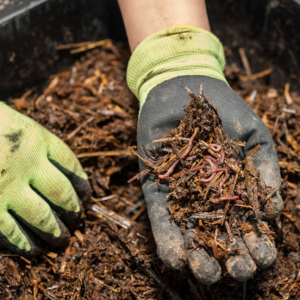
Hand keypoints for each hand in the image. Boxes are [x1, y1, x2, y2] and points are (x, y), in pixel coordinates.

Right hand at [0, 102, 90, 256]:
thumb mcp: (10, 120)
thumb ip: (31, 142)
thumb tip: (54, 168)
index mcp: (36, 138)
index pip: (70, 164)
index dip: (81, 183)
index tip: (86, 194)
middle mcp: (27, 164)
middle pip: (62, 193)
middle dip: (73, 210)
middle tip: (78, 219)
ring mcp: (6, 187)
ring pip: (42, 217)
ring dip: (54, 232)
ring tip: (62, 240)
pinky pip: (10, 232)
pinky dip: (24, 243)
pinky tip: (33, 250)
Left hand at [127, 27, 281, 283]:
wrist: (185, 88)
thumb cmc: (225, 111)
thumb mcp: (255, 137)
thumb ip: (266, 171)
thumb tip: (275, 212)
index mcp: (234, 190)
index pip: (248, 226)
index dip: (256, 244)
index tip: (263, 256)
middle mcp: (208, 198)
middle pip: (220, 237)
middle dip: (230, 258)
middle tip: (236, 270)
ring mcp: (182, 195)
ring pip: (190, 235)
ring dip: (198, 257)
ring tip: (206, 272)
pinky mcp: (157, 188)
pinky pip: (161, 218)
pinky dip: (167, 239)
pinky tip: (175, 258)